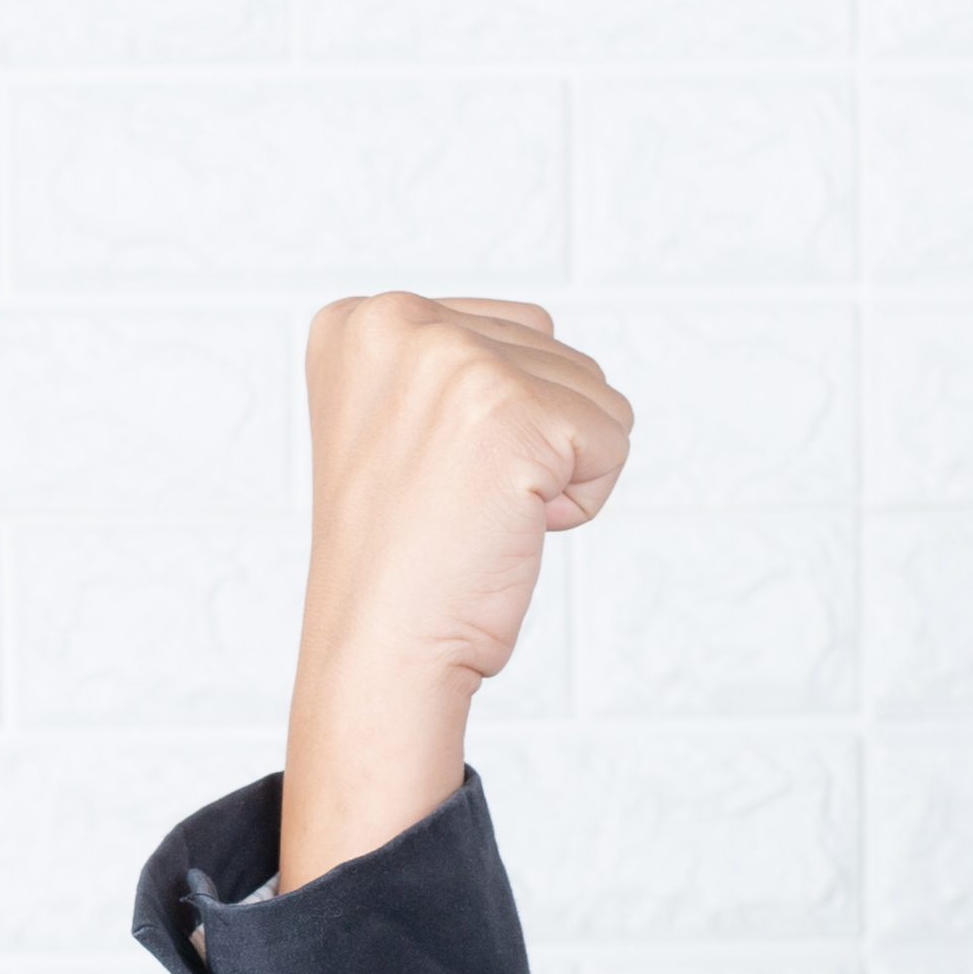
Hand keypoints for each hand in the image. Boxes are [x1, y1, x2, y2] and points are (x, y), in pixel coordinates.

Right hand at [278, 292, 631, 888]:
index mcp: (359, 321)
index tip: (436, 478)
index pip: (512, 333)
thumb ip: (455, 366)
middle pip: (558, 354)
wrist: (380, 652)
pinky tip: (515, 528)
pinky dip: (585, 500)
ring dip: (562, 469)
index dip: (500, 423)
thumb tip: (546, 335)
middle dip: (537, 441)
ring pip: (594, 392)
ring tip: (484, 517)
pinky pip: (613, 436)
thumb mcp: (403, 426)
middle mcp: (396, 321)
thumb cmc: (401, 564)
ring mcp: (452, 359)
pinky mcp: (510, 409)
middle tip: (462, 505)